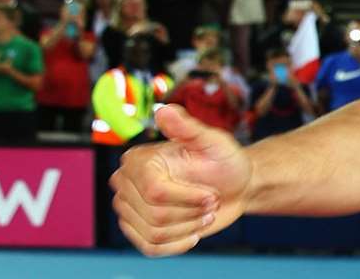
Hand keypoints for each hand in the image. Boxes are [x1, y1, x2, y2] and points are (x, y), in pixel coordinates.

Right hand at [110, 105, 250, 256]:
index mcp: (138, 160)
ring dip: (188, 227)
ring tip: (203, 213)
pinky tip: (193, 232)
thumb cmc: (224, 161)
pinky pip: (150, 248)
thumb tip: (164, 110)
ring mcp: (128, 209)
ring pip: (154, 233)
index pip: (155, 192)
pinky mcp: (137, 229)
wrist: (233, 186)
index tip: (211, 193)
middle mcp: (126, 184)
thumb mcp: (212, 141)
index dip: (188, 197)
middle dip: (191, 212)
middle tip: (210, 201)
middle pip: (155, 215)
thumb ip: (187, 128)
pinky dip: (178, 244)